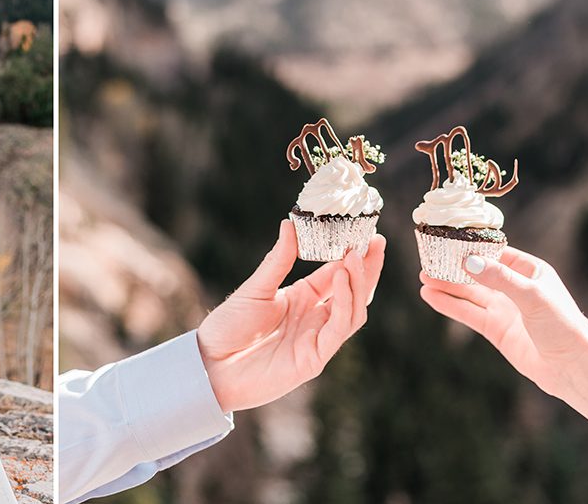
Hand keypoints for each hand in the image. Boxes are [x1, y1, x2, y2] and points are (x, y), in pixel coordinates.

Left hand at [197, 220, 385, 412]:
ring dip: (358, 284)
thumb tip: (290, 224)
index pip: (336, 275)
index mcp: (302, 298)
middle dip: (367, 269)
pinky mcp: (314, 359)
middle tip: (377, 242)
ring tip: (356, 256)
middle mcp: (314, 318)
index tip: (367, 233)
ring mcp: (316, 339)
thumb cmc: (229, 326)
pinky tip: (340, 279)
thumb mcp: (255, 288)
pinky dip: (344, 305)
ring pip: (352, 312)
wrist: (210, 365)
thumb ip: (278, 260)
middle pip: (352, 293)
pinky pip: (338, 331)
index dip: (352, 257)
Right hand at [418, 247, 587, 397]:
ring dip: (447, 285)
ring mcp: (504, 309)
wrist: (573, 368)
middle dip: (454, 266)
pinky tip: (431, 297)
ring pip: (469, 293)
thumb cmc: (563, 326)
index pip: (495, 252)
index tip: (448, 240)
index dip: (472, 246)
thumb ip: (500, 278)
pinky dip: (449, 305)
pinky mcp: (496, 329)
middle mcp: (514, 287)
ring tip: (423, 278)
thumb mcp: (533, 296)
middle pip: (478, 272)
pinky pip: (468, 313)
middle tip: (428, 259)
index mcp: (529, 271)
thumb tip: (468, 262)